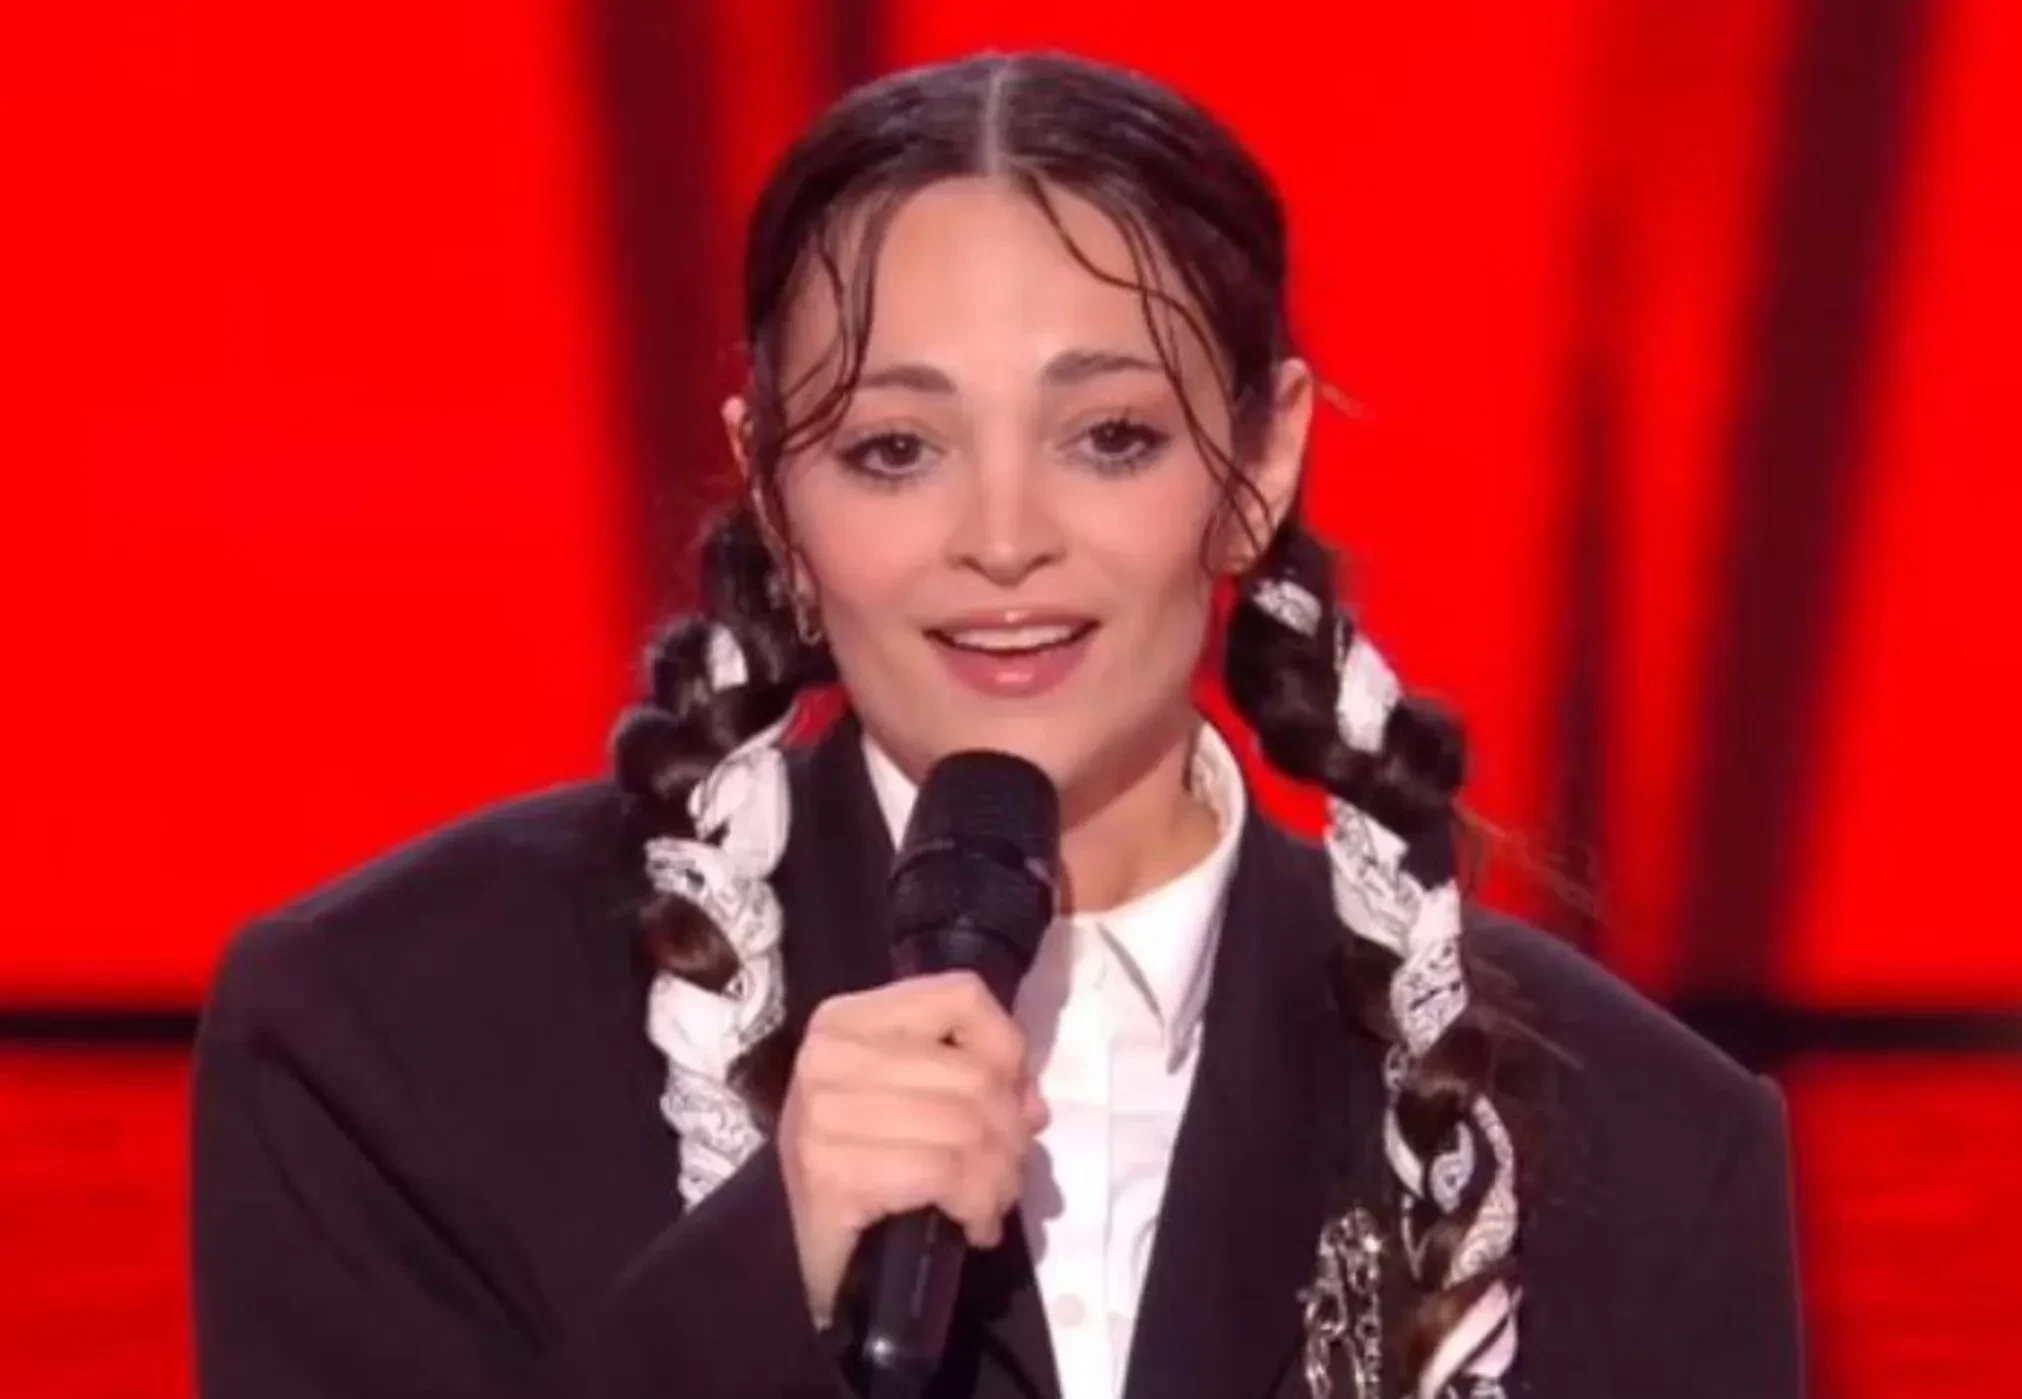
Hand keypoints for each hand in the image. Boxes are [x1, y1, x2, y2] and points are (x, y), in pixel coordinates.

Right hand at [775, 971, 1047, 1326]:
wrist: (795, 1256)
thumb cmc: (861, 1168)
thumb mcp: (910, 1099)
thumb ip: (969, 1077)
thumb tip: (1031, 1104)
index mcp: (847, 1019)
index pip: (960, 996)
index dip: (1007, 1049)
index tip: (1016, 1100)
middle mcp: (827, 1056)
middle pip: (973, 1074)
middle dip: (1011, 1133)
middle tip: (1011, 1172)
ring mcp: (822, 1115)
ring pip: (966, 1127)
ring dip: (1000, 1177)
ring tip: (994, 1201)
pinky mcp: (830, 1174)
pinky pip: (944, 1173)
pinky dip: (978, 1205)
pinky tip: (975, 1225)